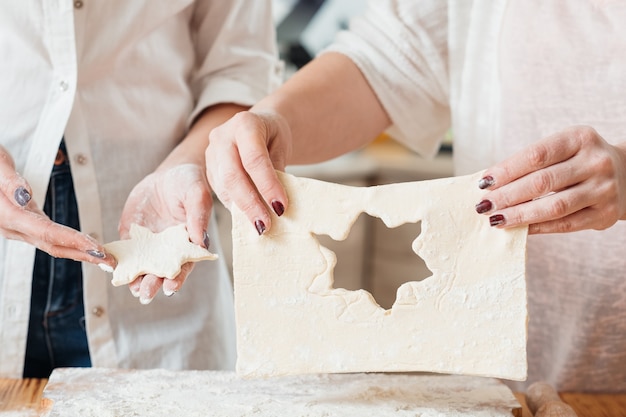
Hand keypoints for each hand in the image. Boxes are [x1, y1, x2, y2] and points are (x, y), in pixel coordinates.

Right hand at [0, 145, 114, 266]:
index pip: (48, 232)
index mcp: (8, 215)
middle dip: (83, 254)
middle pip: (53, 245)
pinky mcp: (22, 224)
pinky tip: (84, 246)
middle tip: (111, 262)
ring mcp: (16, 228)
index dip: (74, 241)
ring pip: (51, 244)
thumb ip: (10, 181)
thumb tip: (25, 195)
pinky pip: (48, 238)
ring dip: (79, 252)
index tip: (98, 249)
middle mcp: (12, 227)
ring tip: (104, 257)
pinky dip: (69, 243)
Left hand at [119, 163, 212, 303]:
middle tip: (145, 293)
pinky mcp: (131, 235)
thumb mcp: (197, 194)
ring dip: (135, 278)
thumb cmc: (189, 184)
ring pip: (141, 266)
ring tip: (132, 288)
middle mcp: (167, 249)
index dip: (178, 278)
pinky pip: (123, 251)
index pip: (183, 266)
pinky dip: (117, 261)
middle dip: (153, 284)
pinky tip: (112, 268)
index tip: (171, 286)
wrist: (169, 174)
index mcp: (187, 244)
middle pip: (160, 272)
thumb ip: (199, 216)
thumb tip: (200, 241)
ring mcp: (148, 244)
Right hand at [205, 111, 290, 234]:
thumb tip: (275, 203)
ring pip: (223, 185)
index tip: (280, 207)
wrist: (259, 125)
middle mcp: (223, 136)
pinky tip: (248, 216)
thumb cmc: (273, 135)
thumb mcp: (282, 146)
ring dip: (242, 209)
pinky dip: (235, 205)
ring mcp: (212, 151)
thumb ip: (277, 169)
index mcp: (245, 124)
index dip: (267, 185)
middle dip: (250, 203)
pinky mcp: (208, 166)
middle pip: (233, 174)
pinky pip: (220, 190)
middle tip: (265, 224)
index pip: (254, 159)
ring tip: (260, 225)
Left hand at [476, 125, 625, 233]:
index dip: (507, 170)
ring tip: (496, 219)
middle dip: (508, 195)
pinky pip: (566, 224)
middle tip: (484, 205)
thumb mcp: (563, 149)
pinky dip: (538, 227)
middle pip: (543, 182)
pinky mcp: (605, 214)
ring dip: (520, 215)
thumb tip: (490, 183)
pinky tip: (519, 229)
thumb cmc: (579, 161)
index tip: (484, 182)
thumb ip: (532, 162)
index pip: (536, 155)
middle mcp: (596, 162)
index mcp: (580, 138)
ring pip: (554, 206)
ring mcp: (604, 189)